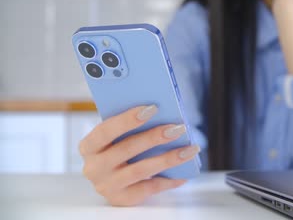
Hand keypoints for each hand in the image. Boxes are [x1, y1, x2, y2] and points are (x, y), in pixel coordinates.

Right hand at [79, 105, 199, 205]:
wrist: (110, 178)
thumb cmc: (117, 148)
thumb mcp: (115, 137)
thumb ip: (129, 126)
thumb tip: (161, 113)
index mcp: (88, 146)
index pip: (105, 130)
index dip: (128, 119)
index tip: (152, 108)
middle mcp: (94, 167)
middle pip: (127, 149)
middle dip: (155, 137)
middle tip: (178, 128)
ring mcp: (107, 185)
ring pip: (141, 170)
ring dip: (168, 158)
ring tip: (189, 149)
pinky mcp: (122, 199)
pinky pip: (149, 188)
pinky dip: (169, 179)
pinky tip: (184, 172)